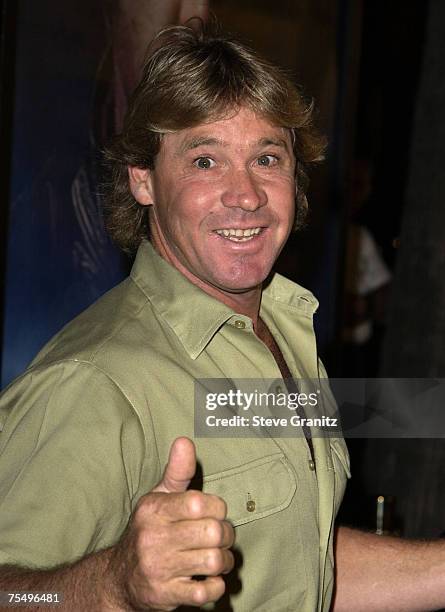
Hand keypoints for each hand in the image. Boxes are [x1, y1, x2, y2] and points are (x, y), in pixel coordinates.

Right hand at [107, 437, 234, 610]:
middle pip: (213, 533)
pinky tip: (208, 578)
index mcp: (154, 509)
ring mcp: (159, 568)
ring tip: (218, 558)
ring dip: (224, 561)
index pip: (201, 503)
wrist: (120, 578)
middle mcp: (153, 537)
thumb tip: (184, 440)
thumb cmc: (149, 529)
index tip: (214, 513)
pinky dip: (215, 586)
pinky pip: (205, 592)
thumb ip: (177, 471)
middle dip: (226, 535)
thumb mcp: (158, 497)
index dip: (218, 508)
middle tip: (221, 537)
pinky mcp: (165, 595)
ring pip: (213, 561)